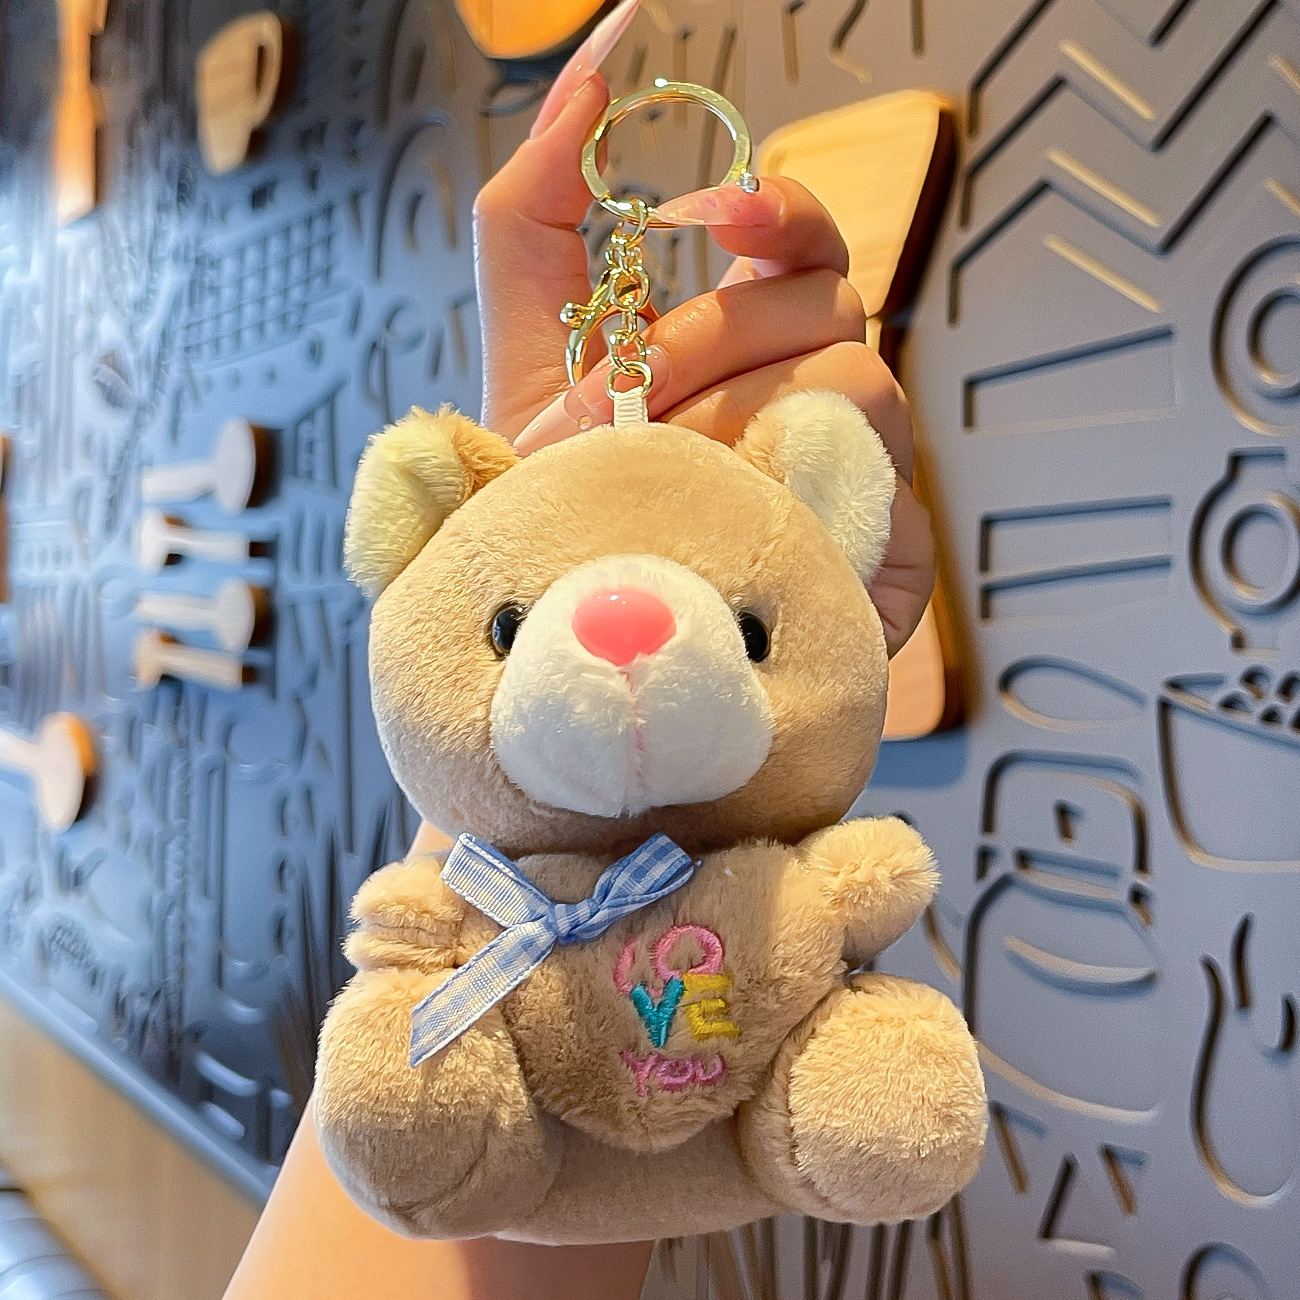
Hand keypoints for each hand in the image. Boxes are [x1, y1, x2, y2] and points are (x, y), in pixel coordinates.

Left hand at [470, 0, 933, 653]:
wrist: (582, 645)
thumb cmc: (559, 502)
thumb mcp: (526, 354)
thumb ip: (535, 217)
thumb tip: (587, 75)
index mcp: (742, 341)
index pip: (801, 239)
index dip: (778, 205)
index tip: (716, 207)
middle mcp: (808, 388)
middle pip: (825, 295)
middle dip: (708, 341)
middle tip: (631, 407)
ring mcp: (854, 463)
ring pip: (854, 372)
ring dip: (733, 422)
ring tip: (662, 485)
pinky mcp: (888, 541)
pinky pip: (878, 471)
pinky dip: (790, 488)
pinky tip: (733, 522)